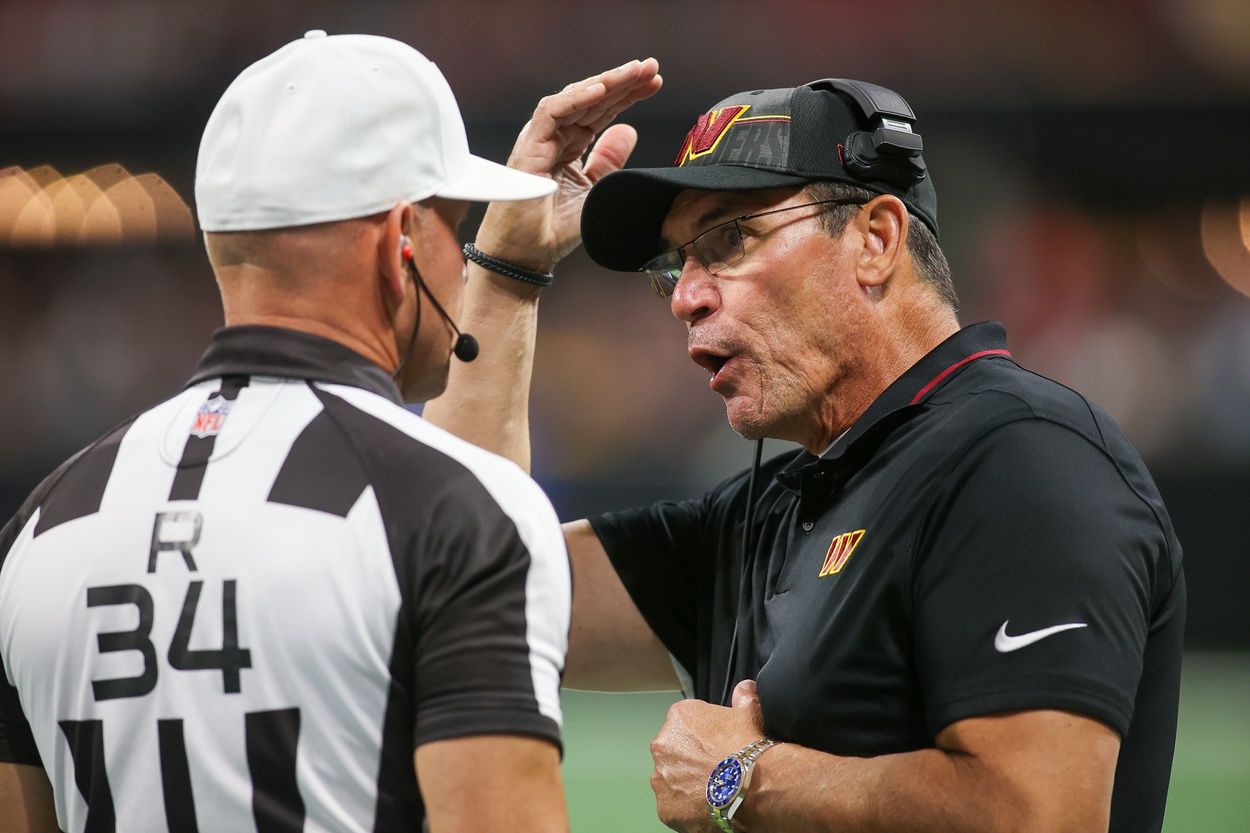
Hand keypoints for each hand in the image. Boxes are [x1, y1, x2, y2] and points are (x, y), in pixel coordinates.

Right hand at [475, 58, 661, 272]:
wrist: (526, 256)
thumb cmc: (553, 230)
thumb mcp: (595, 191)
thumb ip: (608, 160)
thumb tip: (629, 130)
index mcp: (568, 145)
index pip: (601, 111)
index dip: (628, 95)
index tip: (656, 83)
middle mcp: (554, 137)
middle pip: (591, 99)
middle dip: (622, 81)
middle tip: (651, 67)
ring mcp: (540, 140)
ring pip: (573, 99)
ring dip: (605, 83)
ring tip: (634, 72)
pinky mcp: (528, 148)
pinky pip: (551, 113)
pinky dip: (576, 99)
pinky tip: (601, 90)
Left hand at [650, 680, 766, 832]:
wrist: (751, 786)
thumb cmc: (749, 747)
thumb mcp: (750, 713)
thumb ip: (743, 697)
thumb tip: (745, 688)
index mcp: (678, 717)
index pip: (686, 725)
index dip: (704, 738)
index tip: (719, 747)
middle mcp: (662, 745)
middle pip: (674, 753)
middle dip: (690, 761)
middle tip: (716, 771)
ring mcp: (661, 778)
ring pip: (672, 781)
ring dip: (687, 785)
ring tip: (714, 793)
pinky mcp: (665, 807)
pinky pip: (675, 808)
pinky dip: (688, 810)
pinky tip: (709, 808)